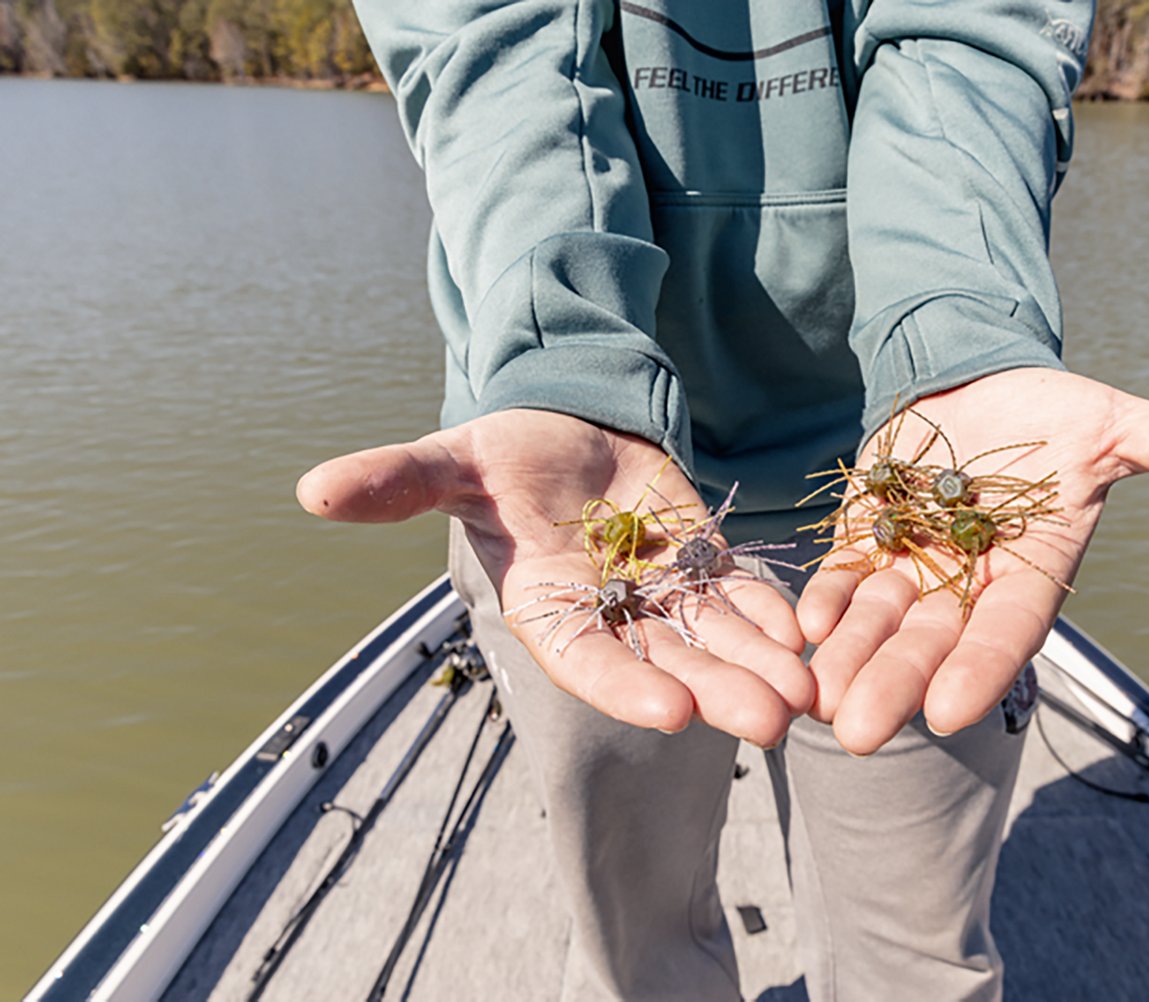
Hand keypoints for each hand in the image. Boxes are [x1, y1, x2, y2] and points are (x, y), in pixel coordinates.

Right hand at [296, 409, 810, 747]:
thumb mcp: (451, 461)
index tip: (674, 713)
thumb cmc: (503, 453)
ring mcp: (660, 594)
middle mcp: (609, 614)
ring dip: (758, 668)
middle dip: (718, 692)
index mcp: (547, 606)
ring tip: (805, 695)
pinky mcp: (701, 565)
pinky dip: (768, 616)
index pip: (587, 659)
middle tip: (772, 723)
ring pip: (714, 641)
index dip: (626, 687)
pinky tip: (804, 634)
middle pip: (668, 665)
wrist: (566, 430)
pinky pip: (738, 597)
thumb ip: (397, 481)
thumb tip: (312, 490)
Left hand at [798, 368, 1148, 754]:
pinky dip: (826, 600)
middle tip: (858, 733)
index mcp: (1031, 572)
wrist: (980, 384)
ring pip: (879, 621)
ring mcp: (914, 565)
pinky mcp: (869, 538)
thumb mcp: (1111, 424)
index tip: (949, 714)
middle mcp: (969, 582)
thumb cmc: (1055, 414)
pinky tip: (804, 624)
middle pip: (931, 643)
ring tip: (818, 694)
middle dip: (896, 684)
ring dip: (850, 656)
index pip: (1007, 631)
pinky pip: (843, 578)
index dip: (979, 668)